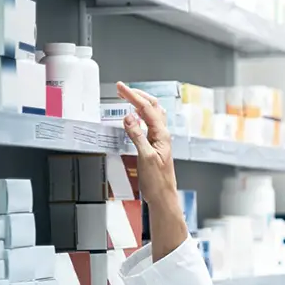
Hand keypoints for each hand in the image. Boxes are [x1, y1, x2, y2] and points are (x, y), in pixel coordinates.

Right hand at [116, 82, 176, 205]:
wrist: (162, 196)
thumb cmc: (157, 182)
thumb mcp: (145, 157)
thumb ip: (137, 136)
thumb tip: (129, 117)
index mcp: (162, 135)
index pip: (147, 109)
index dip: (133, 96)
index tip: (121, 88)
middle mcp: (162, 135)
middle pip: (152, 107)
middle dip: (137, 95)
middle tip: (121, 89)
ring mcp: (159, 140)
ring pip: (152, 114)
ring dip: (140, 102)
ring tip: (127, 96)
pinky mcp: (154, 145)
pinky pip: (148, 124)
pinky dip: (140, 115)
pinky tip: (134, 115)